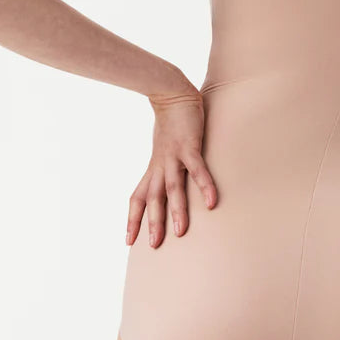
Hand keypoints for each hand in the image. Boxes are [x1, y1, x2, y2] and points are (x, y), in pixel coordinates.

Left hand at [125, 89, 217, 247]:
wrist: (172, 93)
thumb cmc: (170, 124)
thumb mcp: (163, 150)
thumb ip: (165, 167)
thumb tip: (167, 184)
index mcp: (153, 168)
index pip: (137, 198)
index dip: (132, 219)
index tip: (128, 241)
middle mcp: (160, 165)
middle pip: (153, 198)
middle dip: (153, 222)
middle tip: (153, 246)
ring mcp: (174, 156)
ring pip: (173, 187)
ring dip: (176, 210)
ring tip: (180, 232)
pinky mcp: (190, 146)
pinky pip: (197, 170)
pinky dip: (204, 185)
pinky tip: (211, 202)